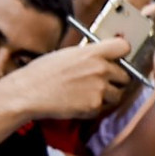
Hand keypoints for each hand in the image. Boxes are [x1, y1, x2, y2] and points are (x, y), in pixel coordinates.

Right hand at [0, 36, 133, 120]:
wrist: (29, 93)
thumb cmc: (42, 72)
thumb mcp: (67, 54)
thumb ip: (88, 55)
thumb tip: (100, 57)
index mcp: (92, 52)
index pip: (123, 47)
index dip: (122, 53)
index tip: (120, 58)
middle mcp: (100, 69)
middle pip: (125, 75)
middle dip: (116, 80)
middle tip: (103, 82)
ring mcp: (99, 89)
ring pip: (118, 94)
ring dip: (108, 96)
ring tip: (89, 94)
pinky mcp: (94, 106)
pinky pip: (104, 108)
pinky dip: (95, 107)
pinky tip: (79, 102)